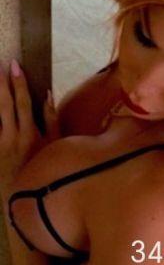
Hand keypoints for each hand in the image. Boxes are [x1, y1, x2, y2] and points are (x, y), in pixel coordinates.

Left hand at [0, 59, 58, 194]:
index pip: (24, 103)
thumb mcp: (56, 147)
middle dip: (0, 83)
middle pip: (4, 104)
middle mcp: (12, 137)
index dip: (19, 83)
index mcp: (31, 134)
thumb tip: (48, 95)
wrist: (25, 199)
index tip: (15, 65)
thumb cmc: (45, 170)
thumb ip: (52, 121)